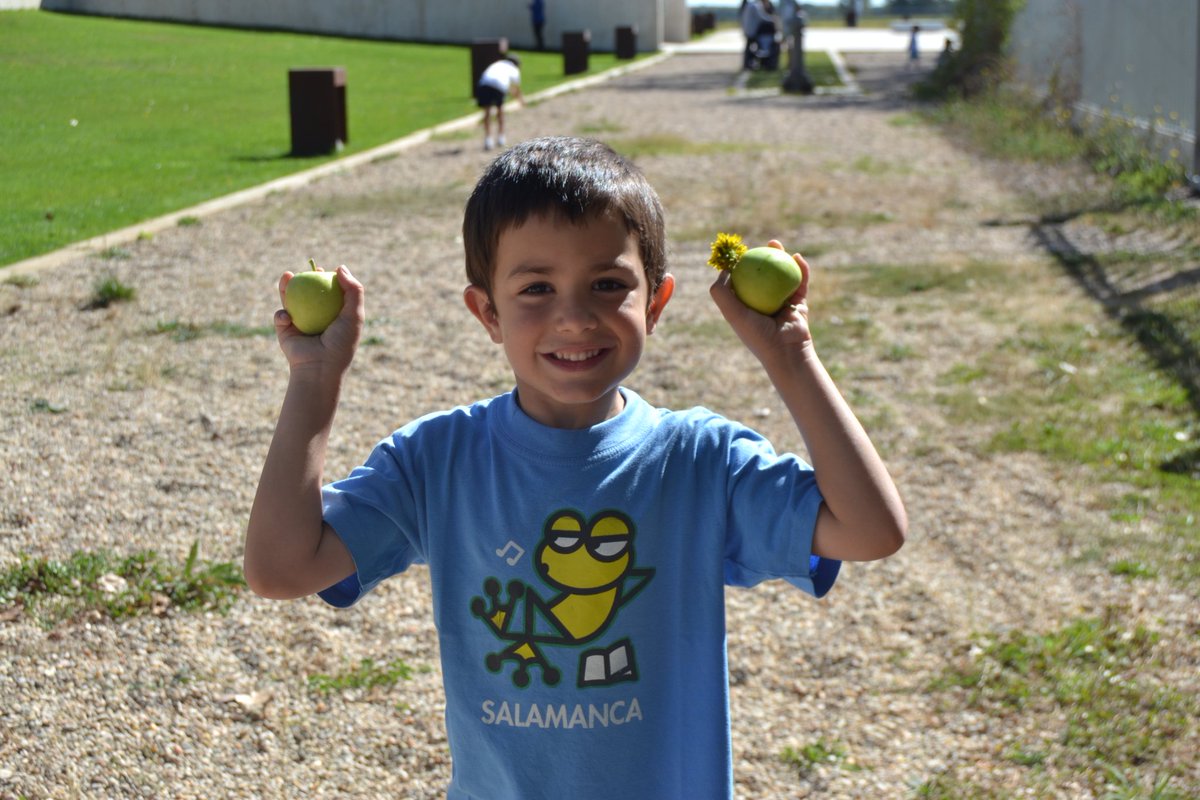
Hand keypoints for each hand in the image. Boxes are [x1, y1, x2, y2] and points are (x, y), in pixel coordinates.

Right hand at [274, 265, 363, 375]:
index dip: (328, 279)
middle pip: (309, 293)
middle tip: (308, 269)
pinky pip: (281, 316)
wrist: (319, 369)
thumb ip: (353, 291)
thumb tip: (340, 267)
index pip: (330, 292)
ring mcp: (299, 322)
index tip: (328, 269)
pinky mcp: (285, 330)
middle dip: (306, 278)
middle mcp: (316, 317)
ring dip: (286, 286)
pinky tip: (287, 316)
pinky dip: (283, 315)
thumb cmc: (340, 344)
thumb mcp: (354, 316)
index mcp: (334, 315)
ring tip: (288, 276)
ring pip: (290, 299)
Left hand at [709, 240, 812, 363]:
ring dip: (779, 256)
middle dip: (759, 256)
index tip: (738, 251)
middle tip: (757, 243)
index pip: (740, 281)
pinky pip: (800, 282)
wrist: (786, 352)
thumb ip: (721, 293)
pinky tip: (796, 256)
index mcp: (746, 307)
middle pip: (761, 274)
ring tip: (775, 243)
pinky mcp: (799, 303)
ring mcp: (782, 302)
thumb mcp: (732, 314)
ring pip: (781, 275)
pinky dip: (800, 269)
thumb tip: (722, 270)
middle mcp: (763, 303)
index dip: (738, 265)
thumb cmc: (757, 335)